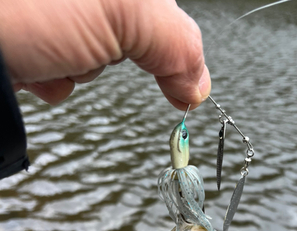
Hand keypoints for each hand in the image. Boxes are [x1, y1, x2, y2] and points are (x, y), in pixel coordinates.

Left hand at [0, 0, 210, 108]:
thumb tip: (198, 86)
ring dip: (78, 67)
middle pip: (125, 26)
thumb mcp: (123, 10)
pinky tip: (32, 68)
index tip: (178, 87)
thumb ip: (174, 41)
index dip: (171, 46)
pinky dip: (50, 75)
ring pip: (90, 48)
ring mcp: (55, 12)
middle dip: (110, 49)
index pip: (161, 11)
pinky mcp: (31, 30)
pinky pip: (56, 60)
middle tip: (86, 46)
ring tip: (48, 55)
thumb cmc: (28, 6)